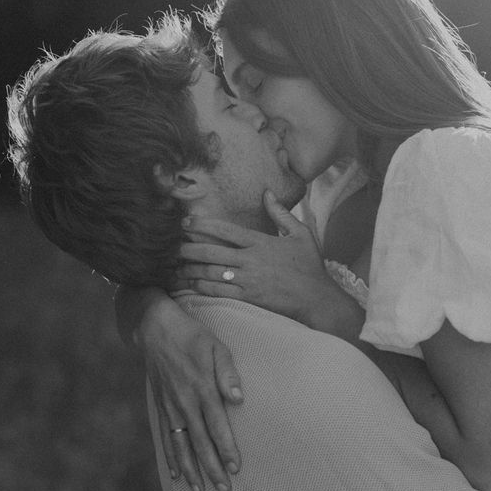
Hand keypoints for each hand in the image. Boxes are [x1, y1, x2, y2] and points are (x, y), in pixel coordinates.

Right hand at [137, 294, 242, 490]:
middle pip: (200, 442)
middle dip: (212, 468)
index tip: (235, 468)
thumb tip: (238, 399)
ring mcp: (170, 407)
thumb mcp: (217, 347)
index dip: (226, 448)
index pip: (217, 426)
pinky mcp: (161, 407)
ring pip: (181, 445)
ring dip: (191, 469)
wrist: (156, 327)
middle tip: (223, 490)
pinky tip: (176, 475)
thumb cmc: (193, 336)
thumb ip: (228, 373)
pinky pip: (165, 437)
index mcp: (202, 389)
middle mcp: (184, 403)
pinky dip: (171, 457)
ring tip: (200, 490)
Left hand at [175, 191, 332, 324]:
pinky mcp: (248, 298)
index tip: (186, 223)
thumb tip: (267, 192)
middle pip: (212, 252)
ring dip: (191, 269)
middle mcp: (251, 260)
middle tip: (173, 246)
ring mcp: (248, 280)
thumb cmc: (310, 265)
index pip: (226, 231)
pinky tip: (191, 284)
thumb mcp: (301, 233)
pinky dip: (202, 288)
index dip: (203, 226)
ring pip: (211, 273)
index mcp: (261, 242)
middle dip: (189, 248)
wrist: (317, 298)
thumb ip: (281, 213)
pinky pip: (219, 292)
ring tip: (177, 266)